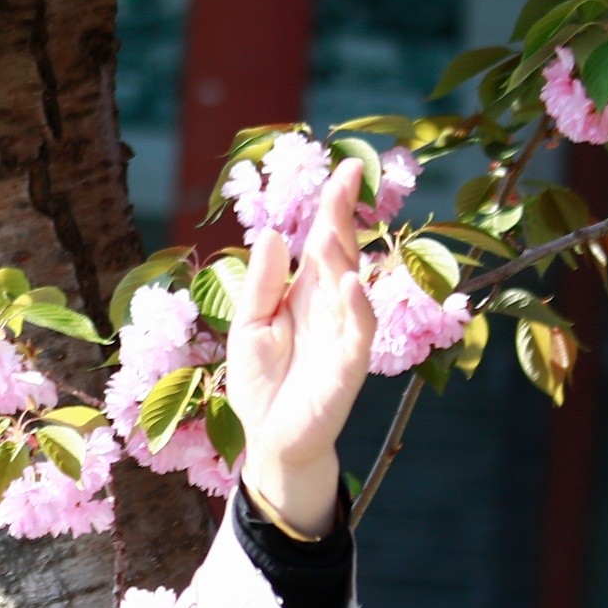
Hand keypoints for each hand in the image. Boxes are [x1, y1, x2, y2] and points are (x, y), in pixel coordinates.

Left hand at [222, 162, 380, 538]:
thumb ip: (261, 283)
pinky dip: (358, 307)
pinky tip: (350, 281)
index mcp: (305, 292)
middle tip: (349, 174)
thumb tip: (269, 233)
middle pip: (340, 252)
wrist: (270, 440)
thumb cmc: (262, 382)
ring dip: (343, 254)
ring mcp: (343, 333)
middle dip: (343, 215)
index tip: (344, 167)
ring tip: (333, 223)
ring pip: (350, 284)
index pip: (322, 240)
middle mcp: (329, 305)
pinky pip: (359, 331)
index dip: (332, 206)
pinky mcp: (349, 366)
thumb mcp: (248, 325)